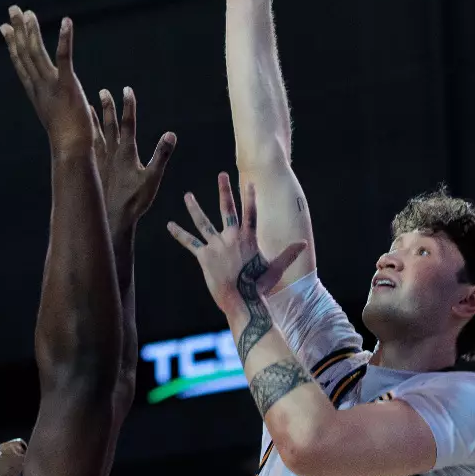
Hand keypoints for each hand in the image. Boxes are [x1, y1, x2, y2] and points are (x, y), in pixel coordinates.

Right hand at [0, 6, 95, 157]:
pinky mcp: (67, 85)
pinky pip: (63, 58)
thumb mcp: (55, 118)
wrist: (71, 151)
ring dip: (32, 31)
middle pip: (24, 53)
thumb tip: (53, 103)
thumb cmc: (68, 140)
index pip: (21, 64)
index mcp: (36, 93)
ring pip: (37, 53)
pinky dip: (64, 39)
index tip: (5, 27)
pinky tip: (67, 22)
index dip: (12, 44)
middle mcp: (39, 87)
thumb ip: (52, 105)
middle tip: (13, 9)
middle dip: (18, 30)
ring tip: (28, 13)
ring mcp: (51, 85)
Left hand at [94, 87, 176, 234]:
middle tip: (104, 91)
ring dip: (93, 120)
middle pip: (109, 125)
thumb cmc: (134, 201)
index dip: (128, 105)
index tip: (127, 89)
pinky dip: (85, 138)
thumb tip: (171, 134)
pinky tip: (81, 136)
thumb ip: (162, 155)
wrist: (111, 218)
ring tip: (88, 107)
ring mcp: (99, 161)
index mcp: (126, 152)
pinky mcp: (93, 170)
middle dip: (108, 107)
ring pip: (95, 135)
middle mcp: (111, 153)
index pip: (128, 123)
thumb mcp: (153, 178)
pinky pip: (87, 148)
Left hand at [167, 173, 305, 320]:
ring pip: (203, 222)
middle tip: (222, 175)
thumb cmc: (259, 286)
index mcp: (248, 238)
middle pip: (227, 209)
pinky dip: (179, 234)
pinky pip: (190, 243)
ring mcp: (216, 245)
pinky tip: (170, 225)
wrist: (241, 299)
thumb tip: (304, 245)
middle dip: (224, 191)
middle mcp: (231, 237)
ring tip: (187, 195)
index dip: (251, 197)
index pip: (251, 212)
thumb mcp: (276, 268)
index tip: (250, 182)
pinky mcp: (204, 256)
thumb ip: (289, 254)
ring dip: (194, 208)